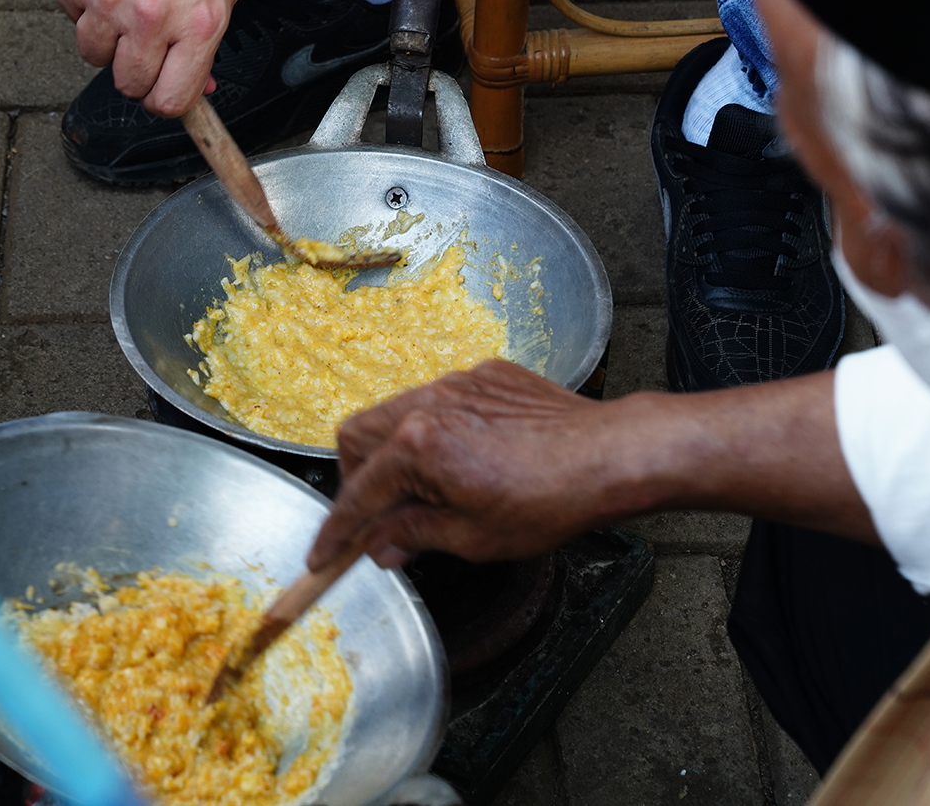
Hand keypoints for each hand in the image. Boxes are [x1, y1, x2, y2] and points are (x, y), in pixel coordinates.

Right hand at [56, 0, 242, 116]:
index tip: (164, 86)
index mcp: (196, 23)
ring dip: (108, 38)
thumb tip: (197, 87)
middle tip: (147, 40)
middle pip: (128, 85)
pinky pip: (72, 17)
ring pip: (93, 55)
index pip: (170, 100)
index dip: (166, 98)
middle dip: (137, 70)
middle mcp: (149, 17)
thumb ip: (208, 41)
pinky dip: (86, 6)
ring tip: (127, 1)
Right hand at [308, 363, 873, 573]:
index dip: (336, 531)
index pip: (359, 493)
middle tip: (373, 517)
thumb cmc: (547, 501)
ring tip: (419, 489)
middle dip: (355, 478)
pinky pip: (440, 397)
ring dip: (392, 450)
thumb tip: (381, 544)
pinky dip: (435, 428)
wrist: (607, 454)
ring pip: (396, 409)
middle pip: (359, 434)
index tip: (322, 555)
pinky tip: (463, 458)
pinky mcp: (486, 373)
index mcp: (417, 445)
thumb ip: (415, 535)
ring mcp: (457, 381)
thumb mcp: (473, 538)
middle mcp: (427, 402)